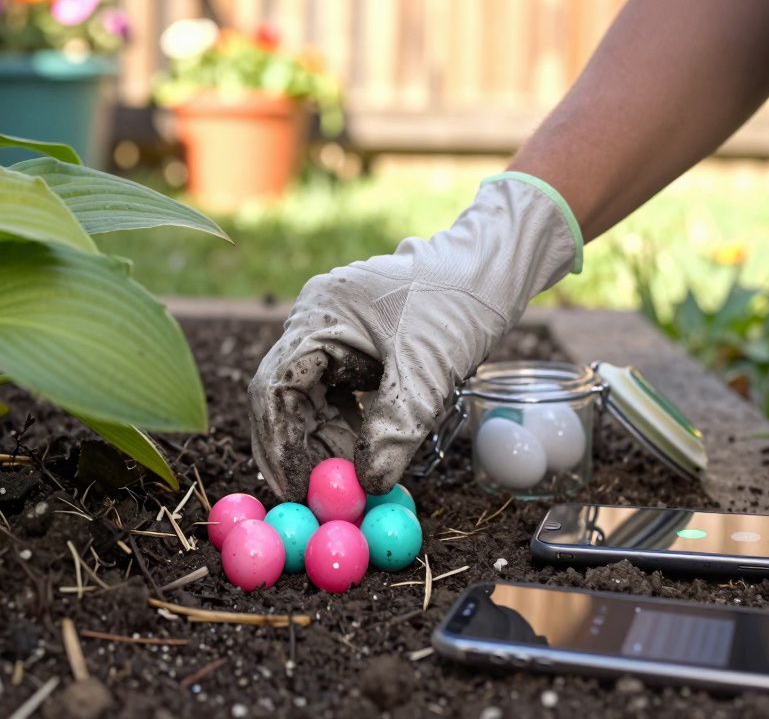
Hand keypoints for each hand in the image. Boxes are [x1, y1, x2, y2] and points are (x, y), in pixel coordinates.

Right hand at [248, 174, 582, 499]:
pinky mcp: (352, 346)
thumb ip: (395, 428)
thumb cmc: (460, 306)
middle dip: (298, 449)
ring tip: (346, 484)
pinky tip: (363, 456)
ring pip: (310, 399)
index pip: (276, 385)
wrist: (492, 270)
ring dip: (324, 443)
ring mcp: (331, 332)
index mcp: (319, 314)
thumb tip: (368, 486)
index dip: (280, 442)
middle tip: (314, 499)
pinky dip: (346, 428)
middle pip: (285, 395)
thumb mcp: (428, 372)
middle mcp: (314, 321)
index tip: (296, 489)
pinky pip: (335, 394)